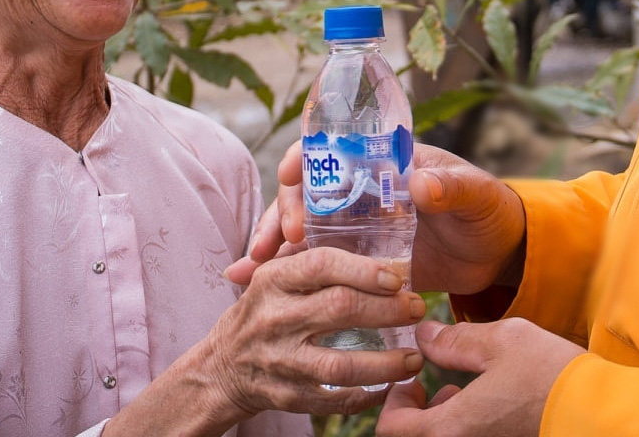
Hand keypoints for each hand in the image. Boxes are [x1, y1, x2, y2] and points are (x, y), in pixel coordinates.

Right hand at [195, 247, 424, 420]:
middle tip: (417, 308)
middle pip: (340, 309)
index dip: (364, 269)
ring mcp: (280, 360)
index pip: (321, 264)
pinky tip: (390, 386)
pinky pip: (335, 399)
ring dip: (387, 363)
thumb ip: (311, 258)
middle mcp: (274, 318)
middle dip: (388, 309)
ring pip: (342, 363)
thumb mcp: (274, 277)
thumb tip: (374, 239)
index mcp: (273, 280)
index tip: (397, 277)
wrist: (221, 368)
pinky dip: (368, 395)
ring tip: (414, 358)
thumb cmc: (262, 312)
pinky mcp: (287, 396)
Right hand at [228, 142, 526, 297]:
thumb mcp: (473, 195)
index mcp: (383, 162)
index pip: (331, 150)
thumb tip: (422, 183)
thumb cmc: (486, 211)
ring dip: (272, 248)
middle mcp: (359, 191)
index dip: (305, 159)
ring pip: (301, 232)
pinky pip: (314, 267)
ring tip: (247, 272)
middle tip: (280, 242)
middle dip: (283, 213)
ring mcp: (354, 228)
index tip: (289, 177)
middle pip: (306, 194)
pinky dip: (283, 274)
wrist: (496, 254)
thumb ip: (451, 187)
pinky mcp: (356, 264)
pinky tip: (250, 286)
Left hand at [376, 319, 582, 436]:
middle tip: (437, 386)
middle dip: (416, 413)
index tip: (413, 379)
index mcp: (451, 429)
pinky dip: (463, 427)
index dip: (393, 402)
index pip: (391, 430)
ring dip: (440, 422)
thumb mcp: (499, 342)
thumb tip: (423, 335)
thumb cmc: (549, 375)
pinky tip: (487, 405)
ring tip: (465, 392)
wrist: (598, 411)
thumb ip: (454, 340)